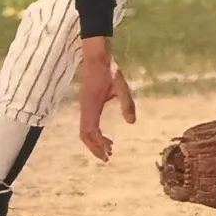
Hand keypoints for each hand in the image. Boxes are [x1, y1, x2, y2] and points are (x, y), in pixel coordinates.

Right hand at [78, 38, 135, 161]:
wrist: (96, 57)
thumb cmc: (109, 71)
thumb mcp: (122, 87)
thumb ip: (127, 104)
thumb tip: (131, 123)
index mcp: (92, 105)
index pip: (91, 131)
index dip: (98, 144)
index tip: (110, 151)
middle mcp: (85, 108)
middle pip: (84, 135)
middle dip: (94, 148)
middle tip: (108, 158)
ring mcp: (84, 107)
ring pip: (83, 130)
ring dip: (93, 142)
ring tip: (107, 150)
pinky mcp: (86, 104)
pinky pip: (85, 124)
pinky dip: (93, 134)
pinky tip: (103, 136)